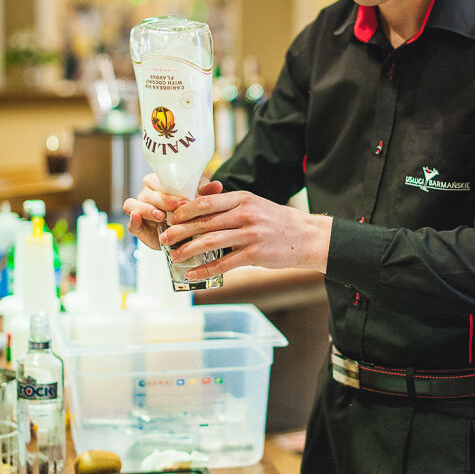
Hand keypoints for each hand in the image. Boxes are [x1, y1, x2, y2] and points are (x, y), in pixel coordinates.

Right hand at [123, 174, 222, 250]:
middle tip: (177, 209)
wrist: (184, 232)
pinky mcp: (138, 227)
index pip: (158, 180)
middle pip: (148, 193)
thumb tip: (217, 186)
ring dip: (147, 209)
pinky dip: (133, 220)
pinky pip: (131, 223)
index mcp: (159, 183)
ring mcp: (139, 209)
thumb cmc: (188, 209)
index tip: (185, 200)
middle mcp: (147, 194)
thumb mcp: (198, 199)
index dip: (171, 191)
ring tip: (160, 216)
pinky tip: (137, 218)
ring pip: (134, 205)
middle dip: (163, 201)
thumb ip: (205, 192)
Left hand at [159, 189, 332, 280]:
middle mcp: (245, 214)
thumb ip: (232, 207)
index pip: (205, 202)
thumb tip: (203, 214)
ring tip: (175, 256)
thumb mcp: (256, 205)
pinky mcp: (255, 255)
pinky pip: (224, 264)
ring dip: (188, 250)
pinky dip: (205, 270)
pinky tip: (193, 274)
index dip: (184, 211)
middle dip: (179, 231)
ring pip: (210, 242)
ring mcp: (250, 234)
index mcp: (243, 199)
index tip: (171, 217)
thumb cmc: (280, 222)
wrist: (309, 237)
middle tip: (165, 238)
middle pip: (203, 222)